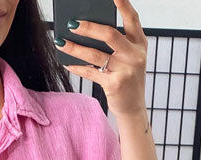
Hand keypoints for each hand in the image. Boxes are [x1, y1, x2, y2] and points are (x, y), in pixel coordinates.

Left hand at [59, 0, 147, 117]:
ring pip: (95, 54)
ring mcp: (126, 70)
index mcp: (140, 43)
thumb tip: (86, 28)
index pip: (132, 18)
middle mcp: (135, 55)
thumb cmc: (128, 78)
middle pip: (109, 34)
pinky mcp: (115, 84)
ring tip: (60, 41)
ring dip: (75, 48)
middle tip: (71, 23)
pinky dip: (77, 67)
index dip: (123, 4)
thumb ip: (116, 43)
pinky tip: (67, 63)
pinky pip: (91, 72)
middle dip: (88, 27)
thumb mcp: (129, 58)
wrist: (134, 108)